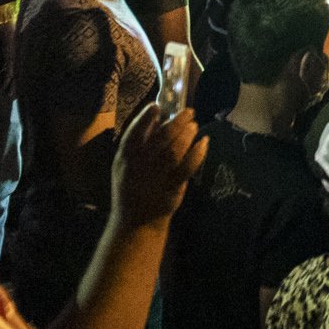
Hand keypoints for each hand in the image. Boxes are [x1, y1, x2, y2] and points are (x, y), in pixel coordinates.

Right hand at [111, 100, 206, 226]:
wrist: (135, 222)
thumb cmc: (131, 186)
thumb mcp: (125, 165)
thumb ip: (139, 143)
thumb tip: (158, 116)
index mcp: (124, 159)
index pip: (133, 135)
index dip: (144, 119)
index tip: (157, 106)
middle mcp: (139, 168)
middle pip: (160, 140)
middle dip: (177, 122)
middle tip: (189, 112)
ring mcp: (156, 179)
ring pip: (175, 151)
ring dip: (187, 135)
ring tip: (194, 126)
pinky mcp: (172, 188)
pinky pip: (188, 167)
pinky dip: (198, 152)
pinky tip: (204, 142)